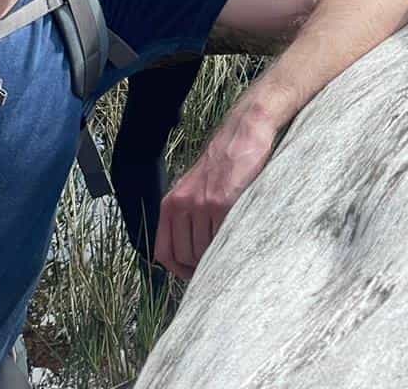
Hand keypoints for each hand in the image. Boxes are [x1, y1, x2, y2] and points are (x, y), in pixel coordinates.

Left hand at [154, 112, 276, 279]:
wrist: (244, 133)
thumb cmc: (223, 162)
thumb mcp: (193, 187)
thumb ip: (187, 216)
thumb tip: (190, 252)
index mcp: (171, 203)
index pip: (163, 251)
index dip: (177, 269)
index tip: (192, 274)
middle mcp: (183, 204)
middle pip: (186, 254)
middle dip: (201, 265)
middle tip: (218, 262)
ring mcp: (203, 204)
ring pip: (205, 248)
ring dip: (218, 253)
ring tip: (231, 245)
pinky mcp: (225, 202)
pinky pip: (224, 235)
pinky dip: (232, 241)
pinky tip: (240, 234)